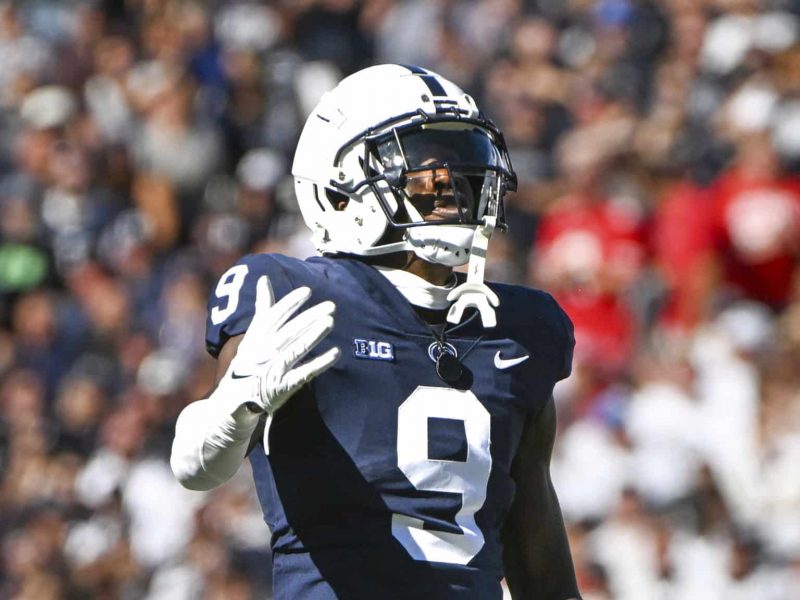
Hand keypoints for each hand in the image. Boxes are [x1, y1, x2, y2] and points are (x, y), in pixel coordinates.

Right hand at [213, 277, 339, 413]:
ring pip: (295, 349)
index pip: (273, 316)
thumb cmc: (248, 364)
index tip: (307, 291)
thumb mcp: (252, 336)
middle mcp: (263, 351)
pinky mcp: (282, 386)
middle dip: (309, 317)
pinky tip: (335, 353)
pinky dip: (319, 363)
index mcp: (256, 338)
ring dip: (313, 336)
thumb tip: (264, 279)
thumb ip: (263, 309)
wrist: (232, 402)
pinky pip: (303, 373)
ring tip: (330, 322)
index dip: (290, 303)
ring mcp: (272, 369)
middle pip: (289, 331)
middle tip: (330, 306)